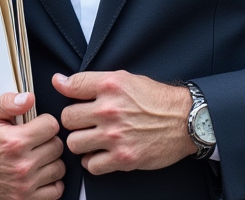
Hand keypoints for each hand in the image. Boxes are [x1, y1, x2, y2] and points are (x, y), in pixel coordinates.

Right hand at [0, 92, 64, 199]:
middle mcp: (21, 165)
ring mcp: (24, 186)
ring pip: (59, 167)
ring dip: (51, 160)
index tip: (38, 124)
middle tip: (35, 140)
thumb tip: (28, 98)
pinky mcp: (25, 199)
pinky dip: (52, 181)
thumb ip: (8, 101)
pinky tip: (40, 172)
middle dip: (48, 140)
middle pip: (57, 146)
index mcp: (14, 142)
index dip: (45, 122)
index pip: (51, 126)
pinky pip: (55, 190)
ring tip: (36, 155)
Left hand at [55, 70, 193, 174]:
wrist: (185, 120)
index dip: (64, 90)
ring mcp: (115, 135)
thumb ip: (92, 81)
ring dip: (81, 143)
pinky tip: (101, 154)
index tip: (65, 92)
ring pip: (74, 143)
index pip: (71, 86)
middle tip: (84, 122)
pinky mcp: (123, 158)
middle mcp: (110, 110)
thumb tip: (59, 81)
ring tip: (91, 140)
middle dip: (74, 121)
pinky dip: (93, 162)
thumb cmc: (156, 99)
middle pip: (67, 118)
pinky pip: (90, 165)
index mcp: (110, 86)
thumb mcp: (125, 79)